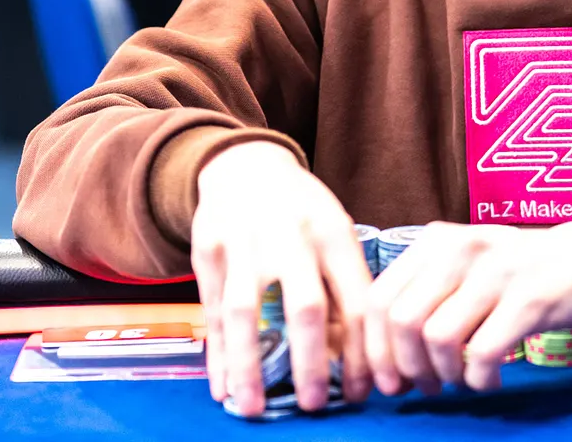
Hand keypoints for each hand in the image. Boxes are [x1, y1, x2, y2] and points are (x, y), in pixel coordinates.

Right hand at [191, 142, 373, 415]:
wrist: (245, 163)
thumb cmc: (301, 211)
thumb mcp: (333, 231)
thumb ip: (343, 285)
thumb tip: (354, 359)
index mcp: (334, 233)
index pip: (356, 299)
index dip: (362, 352)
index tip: (362, 393)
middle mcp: (291, 237)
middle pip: (305, 307)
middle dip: (311, 362)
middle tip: (314, 406)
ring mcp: (246, 243)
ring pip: (247, 312)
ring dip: (250, 365)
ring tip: (254, 408)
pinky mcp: (209, 251)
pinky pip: (213, 310)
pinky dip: (217, 352)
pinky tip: (223, 387)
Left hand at [364, 211, 571, 395]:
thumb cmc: (525, 271)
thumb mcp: (468, 264)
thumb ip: (427, 295)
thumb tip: (385, 355)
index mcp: (436, 241)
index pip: (378, 298)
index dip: (373, 349)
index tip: (386, 380)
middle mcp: (460, 248)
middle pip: (401, 320)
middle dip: (404, 367)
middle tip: (423, 387)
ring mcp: (495, 272)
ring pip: (436, 337)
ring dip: (443, 374)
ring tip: (460, 379)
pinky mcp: (529, 298)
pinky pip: (483, 352)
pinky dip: (479, 378)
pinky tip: (490, 376)